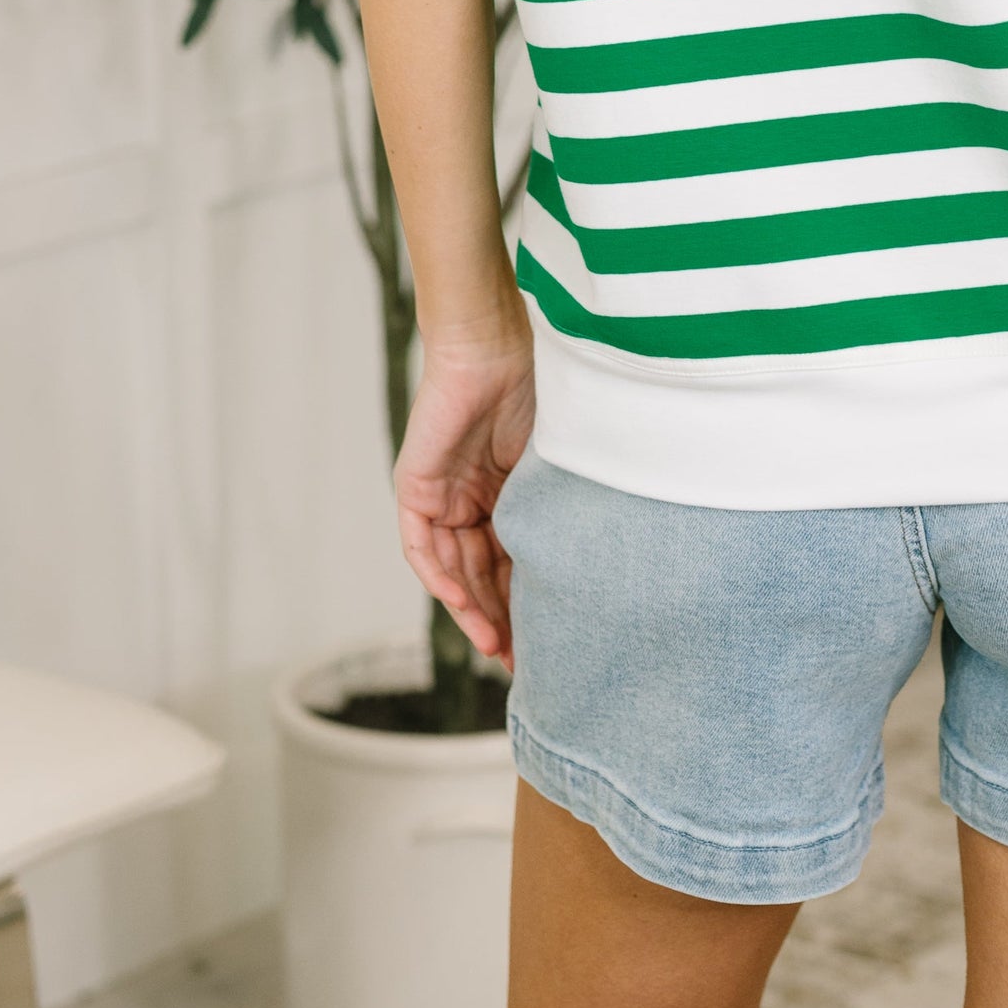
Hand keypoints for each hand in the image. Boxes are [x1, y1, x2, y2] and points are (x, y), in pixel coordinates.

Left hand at [394, 324, 534, 670]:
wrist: (496, 346)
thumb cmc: (538, 390)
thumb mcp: (551, 467)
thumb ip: (554, 511)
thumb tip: (592, 566)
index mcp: (503, 495)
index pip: (511, 563)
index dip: (527, 604)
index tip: (549, 642)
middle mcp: (469, 501)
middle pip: (481, 575)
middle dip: (500, 620)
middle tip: (521, 661)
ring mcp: (440, 496)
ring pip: (453, 570)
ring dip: (472, 611)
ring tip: (497, 647)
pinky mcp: (415, 487)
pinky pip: (422, 547)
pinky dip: (441, 579)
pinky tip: (465, 606)